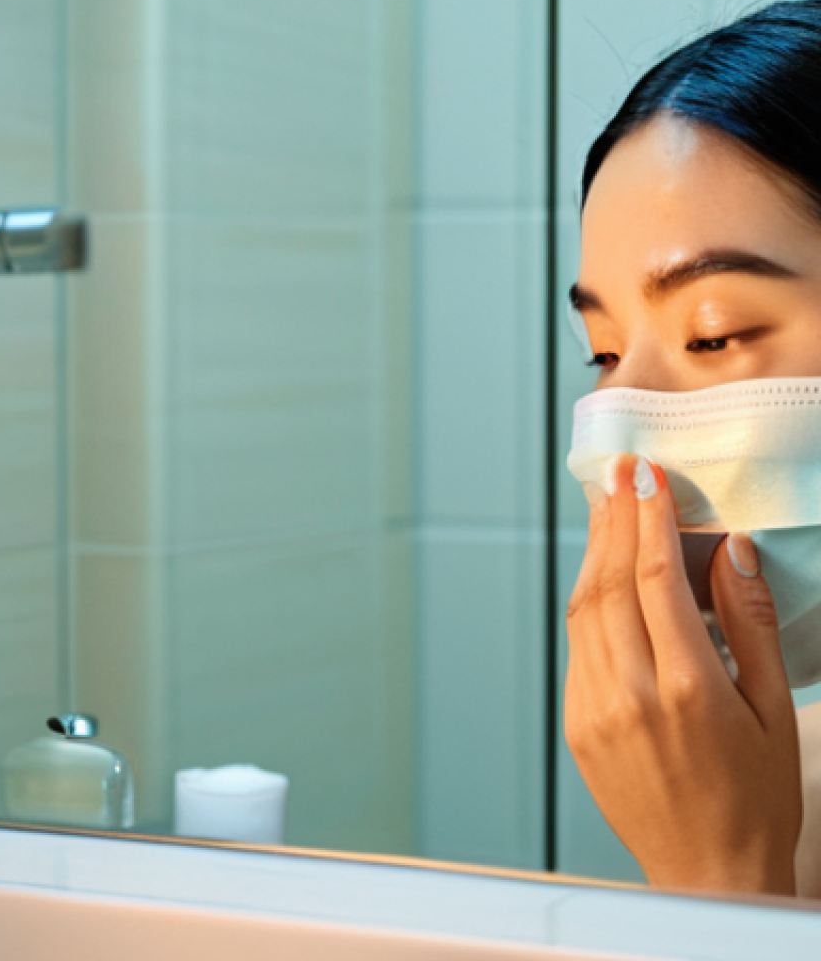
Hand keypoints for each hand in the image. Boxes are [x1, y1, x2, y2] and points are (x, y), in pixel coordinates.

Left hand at [564, 455, 801, 894]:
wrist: (707, 873)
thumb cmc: (754, 798)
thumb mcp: (774, 711)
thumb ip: (750, 625)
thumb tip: (731, 552)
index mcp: (686, 689)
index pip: (654, 578)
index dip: (648, 518)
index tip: (646, 476)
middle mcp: (629, 694)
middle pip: (609, 583)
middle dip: (613, 520)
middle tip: (619, 475)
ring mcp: (593, 709)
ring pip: (584, 609)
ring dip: (595, 554)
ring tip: (609, 512)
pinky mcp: (575, 723)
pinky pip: (577, 645)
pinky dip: (588, 600)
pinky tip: (601, 576)